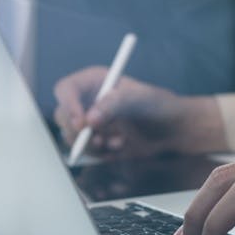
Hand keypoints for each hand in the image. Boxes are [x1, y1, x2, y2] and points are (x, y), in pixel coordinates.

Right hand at [52, 67, 229, 157]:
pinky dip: (100, 153)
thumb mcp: (138, 99)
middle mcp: (87, 101)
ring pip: (71, 136)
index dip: (68, 105)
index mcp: (93, 81)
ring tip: (116, 141)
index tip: (81, 122)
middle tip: (96, 139)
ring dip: (91, 144)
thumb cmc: (157, 106)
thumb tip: (89, 120)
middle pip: (63, 116)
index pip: (66, 89)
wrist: (171, 130)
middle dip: (78, 131)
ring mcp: (89, 122)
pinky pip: (85, 151)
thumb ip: (113, 105)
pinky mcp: (94, 141)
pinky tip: (119, 146)